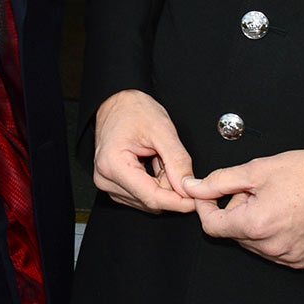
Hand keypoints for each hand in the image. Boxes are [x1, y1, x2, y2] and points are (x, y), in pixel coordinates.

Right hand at [91, 89, 197, 213]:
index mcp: (113, 165)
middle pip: (151, 200)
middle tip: (177, 162)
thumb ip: (177, 161)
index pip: (152, 197)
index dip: (178, 202)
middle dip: (171, 187)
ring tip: (160, 158)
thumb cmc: (134, 110)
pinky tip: (153, 164)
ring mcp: (108, 183)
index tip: (197, 200)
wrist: (117, 102)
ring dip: (162, 184)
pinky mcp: (113, 184)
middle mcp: (106, 178)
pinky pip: (141, 194)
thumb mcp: (162, 129)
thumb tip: (188, 187)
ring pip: (148, 200)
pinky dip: (154, 183)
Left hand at [188, 149, 303, 268]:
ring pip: (252, 242)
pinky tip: (284, 214)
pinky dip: (271, 234)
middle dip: (235, 210)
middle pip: (233, 232)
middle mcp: (269, 246)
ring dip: (253, 222)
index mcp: (255, 224)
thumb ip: (219, 181)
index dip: (206, 206)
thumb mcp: (256, 169)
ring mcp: (285, 256)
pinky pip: (272, 249)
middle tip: (253, 190)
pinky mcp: (299, 259)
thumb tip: (194, 187)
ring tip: (272, 200)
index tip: (210, 194)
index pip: (211, 225)